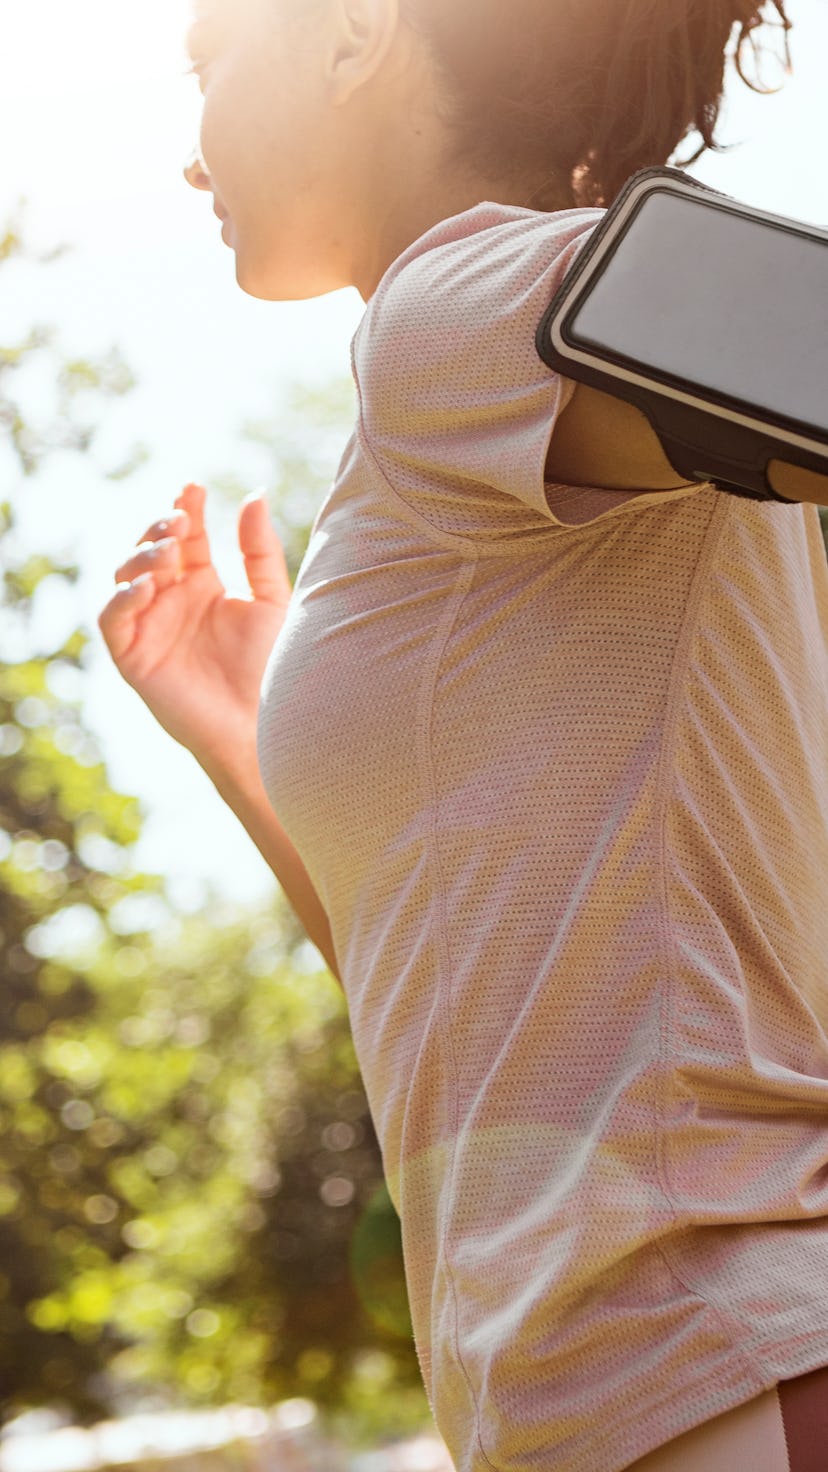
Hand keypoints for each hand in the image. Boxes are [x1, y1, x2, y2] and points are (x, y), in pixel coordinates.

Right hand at [98, 483, 290, 773]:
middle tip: (181, 521)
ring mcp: (150, 626)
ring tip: (171, 551)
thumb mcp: (271, 600)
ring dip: (142, 557)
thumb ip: (260, 552)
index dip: (185, 509)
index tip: (194, 487)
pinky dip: (124, 599)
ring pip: (126, 577)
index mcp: (202, 584)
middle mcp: (172, 600)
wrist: (261, 722)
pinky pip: (113, 620)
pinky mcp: (134, 657)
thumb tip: (254, 496)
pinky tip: (148, 586)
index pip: (186, 537)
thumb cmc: (270, 666)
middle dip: (160, 529)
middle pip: (151, 550)